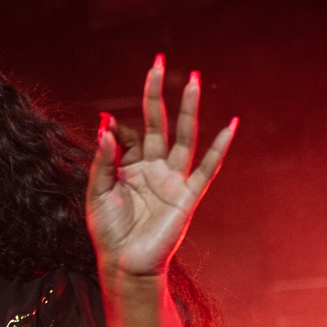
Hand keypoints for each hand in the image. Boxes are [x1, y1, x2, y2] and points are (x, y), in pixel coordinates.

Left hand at [86, 55, 235, 279]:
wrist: (125, 265)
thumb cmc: (109, 233)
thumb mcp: (97, 193)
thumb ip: (103, 160)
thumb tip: (106, 125)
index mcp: (130, 167)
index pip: (129, 135)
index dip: (118, 129)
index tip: (108, 125)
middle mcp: (154, 168)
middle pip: (158, 122)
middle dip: (158, 93)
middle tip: (159, 61)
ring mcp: (173, 180)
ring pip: (183, 136)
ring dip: (188, 109)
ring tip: (192, 79)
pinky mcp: (188, 196)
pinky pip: (207, 168)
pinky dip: (219, 148)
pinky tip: (230, 125)